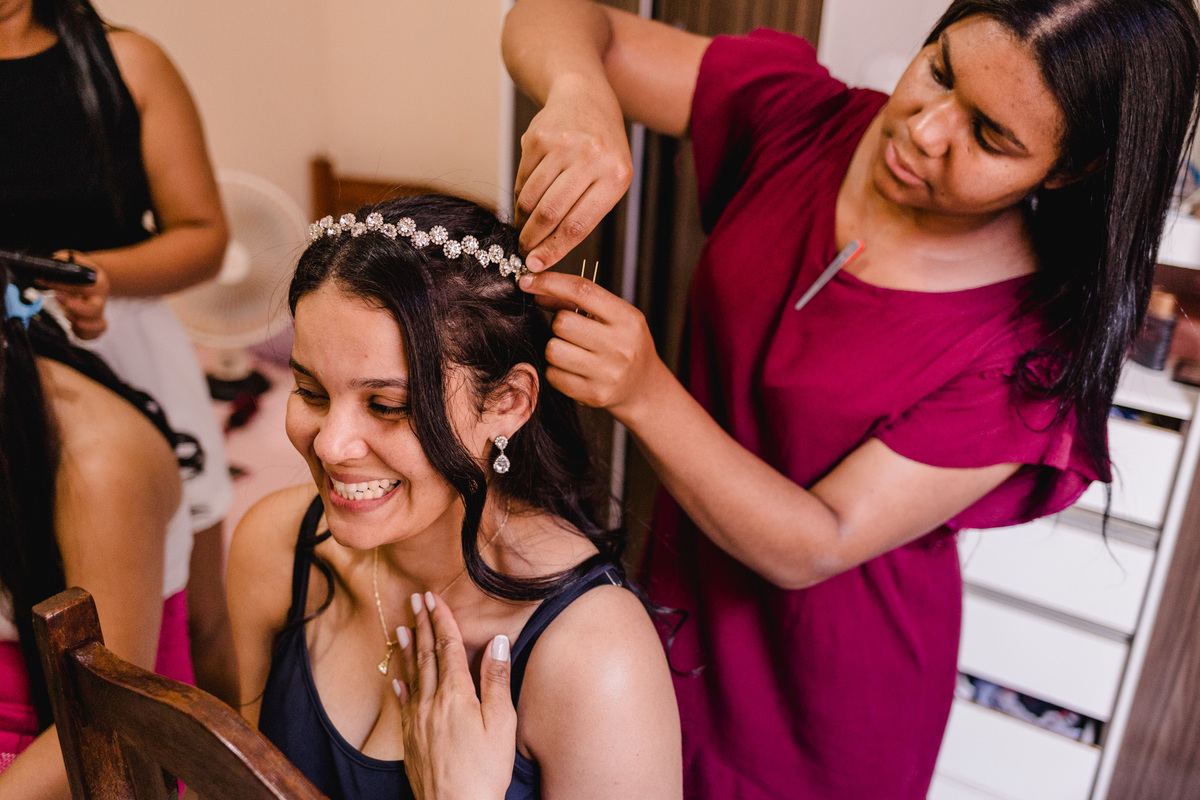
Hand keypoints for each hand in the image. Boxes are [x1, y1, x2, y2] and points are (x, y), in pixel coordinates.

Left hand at [42, 250, 109, 339]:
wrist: (92, 279)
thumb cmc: (79, 271)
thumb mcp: (72, 260)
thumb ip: (62, 260)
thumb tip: (51, 263)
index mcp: (98, 282)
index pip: (84, 285)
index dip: (63, 285)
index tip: (43, 281)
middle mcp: (100, 299)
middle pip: (95, 309)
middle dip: (76, 307)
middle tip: (58, 298)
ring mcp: (99, 312)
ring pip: (98, 324)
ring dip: (81, 323)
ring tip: (67, 315)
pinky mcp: (96, 323)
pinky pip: (94, 334)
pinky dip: (83, 334)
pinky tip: (72, 327)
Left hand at [395, 592, 515, 799]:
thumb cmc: (484, 770)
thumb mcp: (502, 723)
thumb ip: (496, 679)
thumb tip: (498, 642)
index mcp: (456, 694)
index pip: (448, 647)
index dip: (441, 620)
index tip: (433, 598)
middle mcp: (432, 702)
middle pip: (426, 655)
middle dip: (421, 625)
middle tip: (415, 600)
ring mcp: (417, 721)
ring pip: (412, 675)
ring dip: (407, 648)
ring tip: (401, 627)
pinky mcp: (411, 740)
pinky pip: (403, 704)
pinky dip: (400, 686)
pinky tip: (397, 678)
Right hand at [514, 75, 632, 271]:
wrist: (584, 98)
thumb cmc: (601, 149)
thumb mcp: (610, 177)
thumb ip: (586, 212)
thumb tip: (550, 250)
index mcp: (616, 176)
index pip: (579, 225)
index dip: (554, 250)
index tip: (537, 265)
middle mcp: (591, 158)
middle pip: (551, 214)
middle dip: (533, 239)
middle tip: (524, 251)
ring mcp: (563, 146)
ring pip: (532, 198)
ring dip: (523, 220)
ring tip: (524, 228)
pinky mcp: (539, 138)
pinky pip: (522, 179)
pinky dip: (520, 197)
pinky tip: (525, 201)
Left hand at [518, 271, 664, 421]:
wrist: (643, 387)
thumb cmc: (624, 344)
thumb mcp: (613, 317)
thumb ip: (577, 301)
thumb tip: (535, 290)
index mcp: (627, 319)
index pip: (582, 290)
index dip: (550, 282)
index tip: (527, 281)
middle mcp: (621, 346)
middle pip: (562, 323)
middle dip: (559, 324)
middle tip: (572, 331)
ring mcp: (608, 373)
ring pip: (553, 350)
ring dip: (555, 347)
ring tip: (572, 351)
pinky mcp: (594, 394)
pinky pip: (554, 375)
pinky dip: (556, 370)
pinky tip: (573, 369)